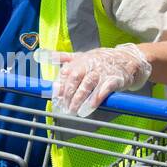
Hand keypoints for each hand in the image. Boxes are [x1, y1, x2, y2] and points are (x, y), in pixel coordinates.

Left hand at [36, 44, 151, 117]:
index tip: (56, 99)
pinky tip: (91, 107)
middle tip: (64, 108)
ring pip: (88, 85)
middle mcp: (90, 65)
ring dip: (80, 99)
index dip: (60, 87)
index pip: (66, 73)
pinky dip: (97, 98)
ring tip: (75, 111)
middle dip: (69, 94)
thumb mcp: (81, 56)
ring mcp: (102, 72)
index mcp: (79, 60)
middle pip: (75, 79)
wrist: (126, 59)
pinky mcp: (114, 79)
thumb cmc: (100, 60)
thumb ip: (62, 58)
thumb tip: (40, 55)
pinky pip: (105, 89)